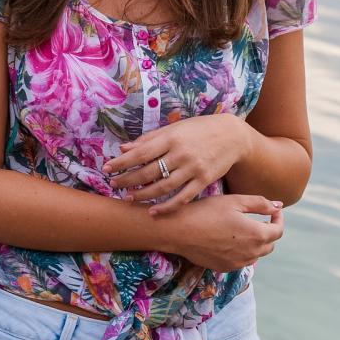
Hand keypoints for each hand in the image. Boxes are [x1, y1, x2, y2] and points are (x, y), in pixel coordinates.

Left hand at [101, 114, 252, 214]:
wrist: (232, 136)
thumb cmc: (199, 129)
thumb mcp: (174, 128)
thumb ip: (149, 139)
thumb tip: (124, 149)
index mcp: (171, 138)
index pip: (140, 153)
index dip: (121, 163)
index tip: (106, 169)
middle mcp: (181, 154)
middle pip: (148, 172)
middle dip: (128, 180)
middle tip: (114, 185)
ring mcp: (193, 169)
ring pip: (163, 187)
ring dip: (143, 194)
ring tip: (129, 197)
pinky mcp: (203, 181)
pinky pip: (182, 197)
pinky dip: (167, 207)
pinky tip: (153, 211)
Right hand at [156, 194, 284, 272]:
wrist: (179, 231)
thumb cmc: (207, 211)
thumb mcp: (235, 201)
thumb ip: (260, 204)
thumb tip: (278, 205)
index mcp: (257, 234)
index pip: (278, 231)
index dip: (278, 219)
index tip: (272, 211)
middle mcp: (251, 253)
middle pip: (270, 244)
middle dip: (268, 231)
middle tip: (258, 217)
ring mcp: (238, 263)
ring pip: (256, 254)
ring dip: (256, 242)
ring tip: (244, 228)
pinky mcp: (225, 267)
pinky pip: (242, 260)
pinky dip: (243, 251)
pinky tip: (230, 239)